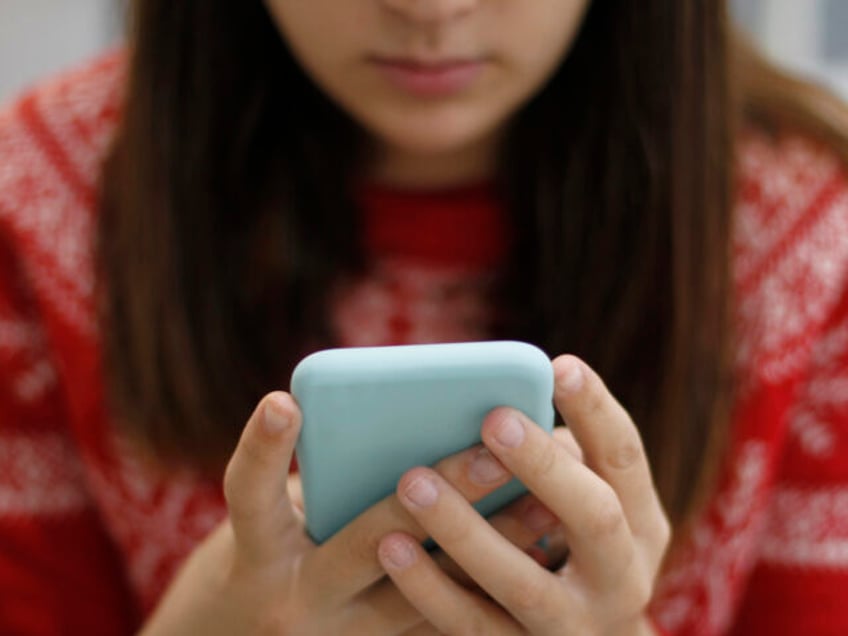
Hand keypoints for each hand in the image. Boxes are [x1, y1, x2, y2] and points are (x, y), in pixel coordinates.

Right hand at [141, 392, 557, 634]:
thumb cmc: (265, 559)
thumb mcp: (271, 521)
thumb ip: (323, 480)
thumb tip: (406, 422)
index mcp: (257, 553)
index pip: (250, 495)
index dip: (264, 450)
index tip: (285, 402)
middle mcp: (296, 600)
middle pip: (369, 541)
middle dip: (438, 496)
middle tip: (493, 453)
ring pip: (425, 593)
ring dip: (488, 544)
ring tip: (542, 503)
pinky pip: (444, 621)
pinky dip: (487, 582)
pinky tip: (536, 550)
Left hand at [377, 355, 671, 634]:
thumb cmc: (570, 545)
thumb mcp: (584, 506)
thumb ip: (556, 462)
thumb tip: (496, 410)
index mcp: (640, 523)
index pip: (625, 457)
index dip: (595, 410)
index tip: (558, 365)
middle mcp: (620, 578)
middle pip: (591, 517)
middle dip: (542, 466)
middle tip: (493, 418)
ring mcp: (573, 626)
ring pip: (521, 581)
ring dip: (465, 529)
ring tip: (413, 480)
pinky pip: (472, 625)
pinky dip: (429, 587)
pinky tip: (391, 547)